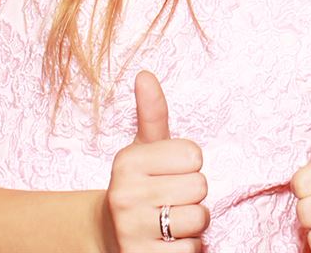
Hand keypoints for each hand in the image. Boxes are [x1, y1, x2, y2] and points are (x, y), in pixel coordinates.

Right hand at [105, 70, 209, 251]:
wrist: (110, 234)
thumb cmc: (139, 184)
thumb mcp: (144, 149)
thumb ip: (152, 113)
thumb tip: (145, 74)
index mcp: (127, 162)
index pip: (194, 155)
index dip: (189, 165)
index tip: (169, 173)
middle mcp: (124, 195)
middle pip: (200, 188)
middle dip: (193, 195)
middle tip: (170, 198)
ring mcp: (132, 231)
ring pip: (199, 219)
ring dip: (192, 223)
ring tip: (169, 220)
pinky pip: (192, 251)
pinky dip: (187, 248)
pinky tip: (167, 243)